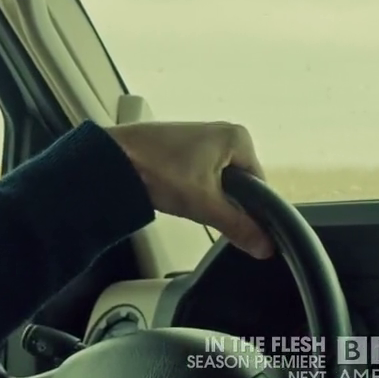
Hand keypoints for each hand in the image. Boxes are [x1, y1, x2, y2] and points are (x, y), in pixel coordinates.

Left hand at [104, 122, 273, 258]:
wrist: (112, 158)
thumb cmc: (160, 172)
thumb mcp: (204, 205)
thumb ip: (238, 226)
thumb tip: (265, 247)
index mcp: (238, 137)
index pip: (260, 185)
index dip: (252, 210)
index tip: (239, 228)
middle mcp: (223, 131)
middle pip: (240, 183)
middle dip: (226, 202)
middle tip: (206, 214)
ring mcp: (201, 136)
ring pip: (218, 180)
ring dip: (208, 196)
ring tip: (189, 203)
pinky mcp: (182, 145)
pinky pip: (201, 173)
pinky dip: (194, 188)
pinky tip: (178, 194)